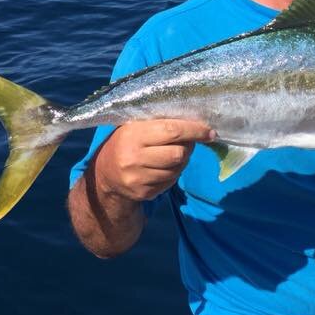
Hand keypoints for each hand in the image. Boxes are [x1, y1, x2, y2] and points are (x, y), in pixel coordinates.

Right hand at [93, 119, 214, 201]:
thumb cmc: (125, 143)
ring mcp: (138, 178)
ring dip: (182, 160)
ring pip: (177, 169)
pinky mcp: (144, 193)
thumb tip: (195, 121)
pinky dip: (174, 172)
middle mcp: (134, 157)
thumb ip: (159, 123)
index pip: (172, 131)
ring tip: (174, 153)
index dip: (194, 130)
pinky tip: (164, 166)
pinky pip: (171, 181)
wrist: (104, 175)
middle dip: (189, 146)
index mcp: (133, 134)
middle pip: (179, 153)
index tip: (209, 131)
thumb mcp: (134, 127)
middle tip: (189, 141)